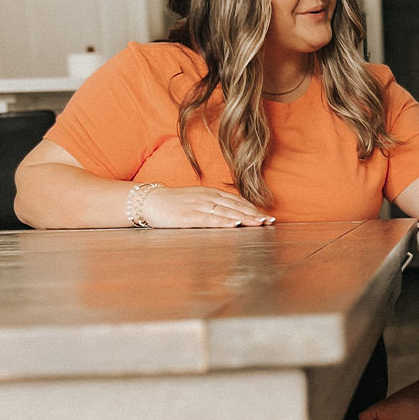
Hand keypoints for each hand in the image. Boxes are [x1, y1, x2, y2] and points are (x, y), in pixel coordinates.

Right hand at [140, 186, 274, 227]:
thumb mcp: (198, 199)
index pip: (237, 201)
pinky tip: (234, 225)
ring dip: (244, 218)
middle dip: (254, 214)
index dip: (253, 209)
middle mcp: (208, 198)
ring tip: (259, 223)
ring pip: (226, 212)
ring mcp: (199, 206)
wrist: (149, 201)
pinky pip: (209, 219)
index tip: (266, 216)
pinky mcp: (188, 216)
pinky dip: (223, 222)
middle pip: (235, 207)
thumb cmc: (175, 203)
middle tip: (269, 221)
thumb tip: (233, 213)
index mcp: (211, 193)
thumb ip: (215, 205)